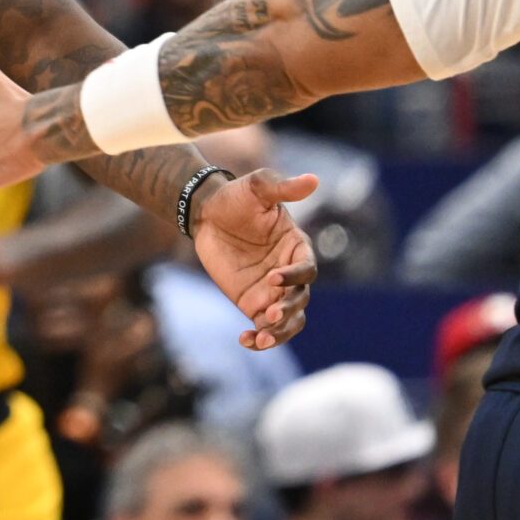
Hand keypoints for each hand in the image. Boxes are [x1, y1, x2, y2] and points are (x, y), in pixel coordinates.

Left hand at [191, 170, 319, 348]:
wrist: (207, 213)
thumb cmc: (236, 197)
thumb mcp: (257, 187)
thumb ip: (283, 188)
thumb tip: (313, 179)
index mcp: (297, 246)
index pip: (308, 269)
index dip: (294, 276)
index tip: (273, 276)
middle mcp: (290, 272)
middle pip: (301, 300)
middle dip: (288, 310)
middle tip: (269, 313)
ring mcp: (273, 291)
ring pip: (289, 320)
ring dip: (280, 332)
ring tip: (262, 338)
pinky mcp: (254, 302)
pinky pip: (265, 327)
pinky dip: (260, 339)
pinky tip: (246, 340)